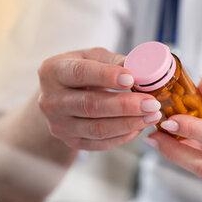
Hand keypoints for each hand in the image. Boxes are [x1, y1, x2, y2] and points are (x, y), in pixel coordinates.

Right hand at [36, 47, 162, 149]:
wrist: (60, 97)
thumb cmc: (80, 72)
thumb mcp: (92, 58)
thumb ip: (114, 61)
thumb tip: (142, 67)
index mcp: (53, 71)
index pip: (80, 73)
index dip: (106, 76)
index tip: (131, 78)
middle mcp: (50, 100)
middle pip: (90, 105)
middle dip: (125, 105)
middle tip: (151, 102)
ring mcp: (59, 125)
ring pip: (97, 128)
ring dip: (129, 123)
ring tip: (152, 115)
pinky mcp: (70, 141)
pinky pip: (100, 143)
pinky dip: (123, 136)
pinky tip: (139, 127)